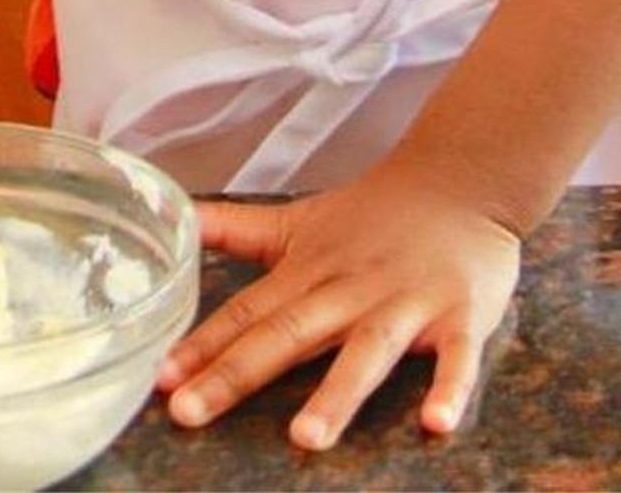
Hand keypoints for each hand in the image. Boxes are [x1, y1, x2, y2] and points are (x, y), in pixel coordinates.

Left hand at [158, 161, 520, 449]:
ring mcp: (405, 303)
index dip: (201, 345)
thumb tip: (174, 216)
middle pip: (287, 334)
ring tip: (305, 438)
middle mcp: (349, 289)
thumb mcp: (294, 219)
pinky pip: (457, 358)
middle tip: (189, 412)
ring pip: (367, 352)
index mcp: (305, 271)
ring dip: (337, 394)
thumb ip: (233, 228)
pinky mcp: (460, 315)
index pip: (245, 312)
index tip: (160, 378)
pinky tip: (435, 425)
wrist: (456, 181)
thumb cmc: (368, 215)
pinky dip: (450, 389)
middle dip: (237, 374)